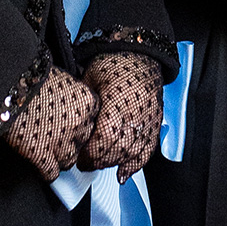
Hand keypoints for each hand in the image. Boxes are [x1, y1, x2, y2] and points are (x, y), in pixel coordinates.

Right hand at [4, 67, 97, 182]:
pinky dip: (44, 169)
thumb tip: (72, 113)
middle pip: (82, 143)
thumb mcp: (64, 82)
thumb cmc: (31, 78)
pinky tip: (36, 159)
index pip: (91, 124)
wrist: (8, 83)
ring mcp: (63, 140)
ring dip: (57, 156)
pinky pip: (51, 174)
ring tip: (43, 145)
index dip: (78, 126)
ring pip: (69, 160)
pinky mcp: (43, 155)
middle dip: (69, 141)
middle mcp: (80, 123)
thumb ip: (74, 100)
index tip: (68, 125)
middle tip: (54, 134)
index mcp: (88, 103)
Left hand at [80, 53, 163, 181]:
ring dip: (114, 163)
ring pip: (132, 152)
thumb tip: (71, 122)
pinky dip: (136, 164)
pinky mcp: (155, 121)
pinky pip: (148, 149)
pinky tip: (124, 173)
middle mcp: (135, 112)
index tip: (80, 157)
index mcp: (116, 101)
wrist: (139, 52)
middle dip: (99, 161)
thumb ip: (84, 104)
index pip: (104, 139)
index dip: (91, 153)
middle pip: (117, 150)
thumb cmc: (114, 62)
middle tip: (86, 163)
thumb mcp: (89, 78)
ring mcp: (147, 118)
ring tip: (101, 164)